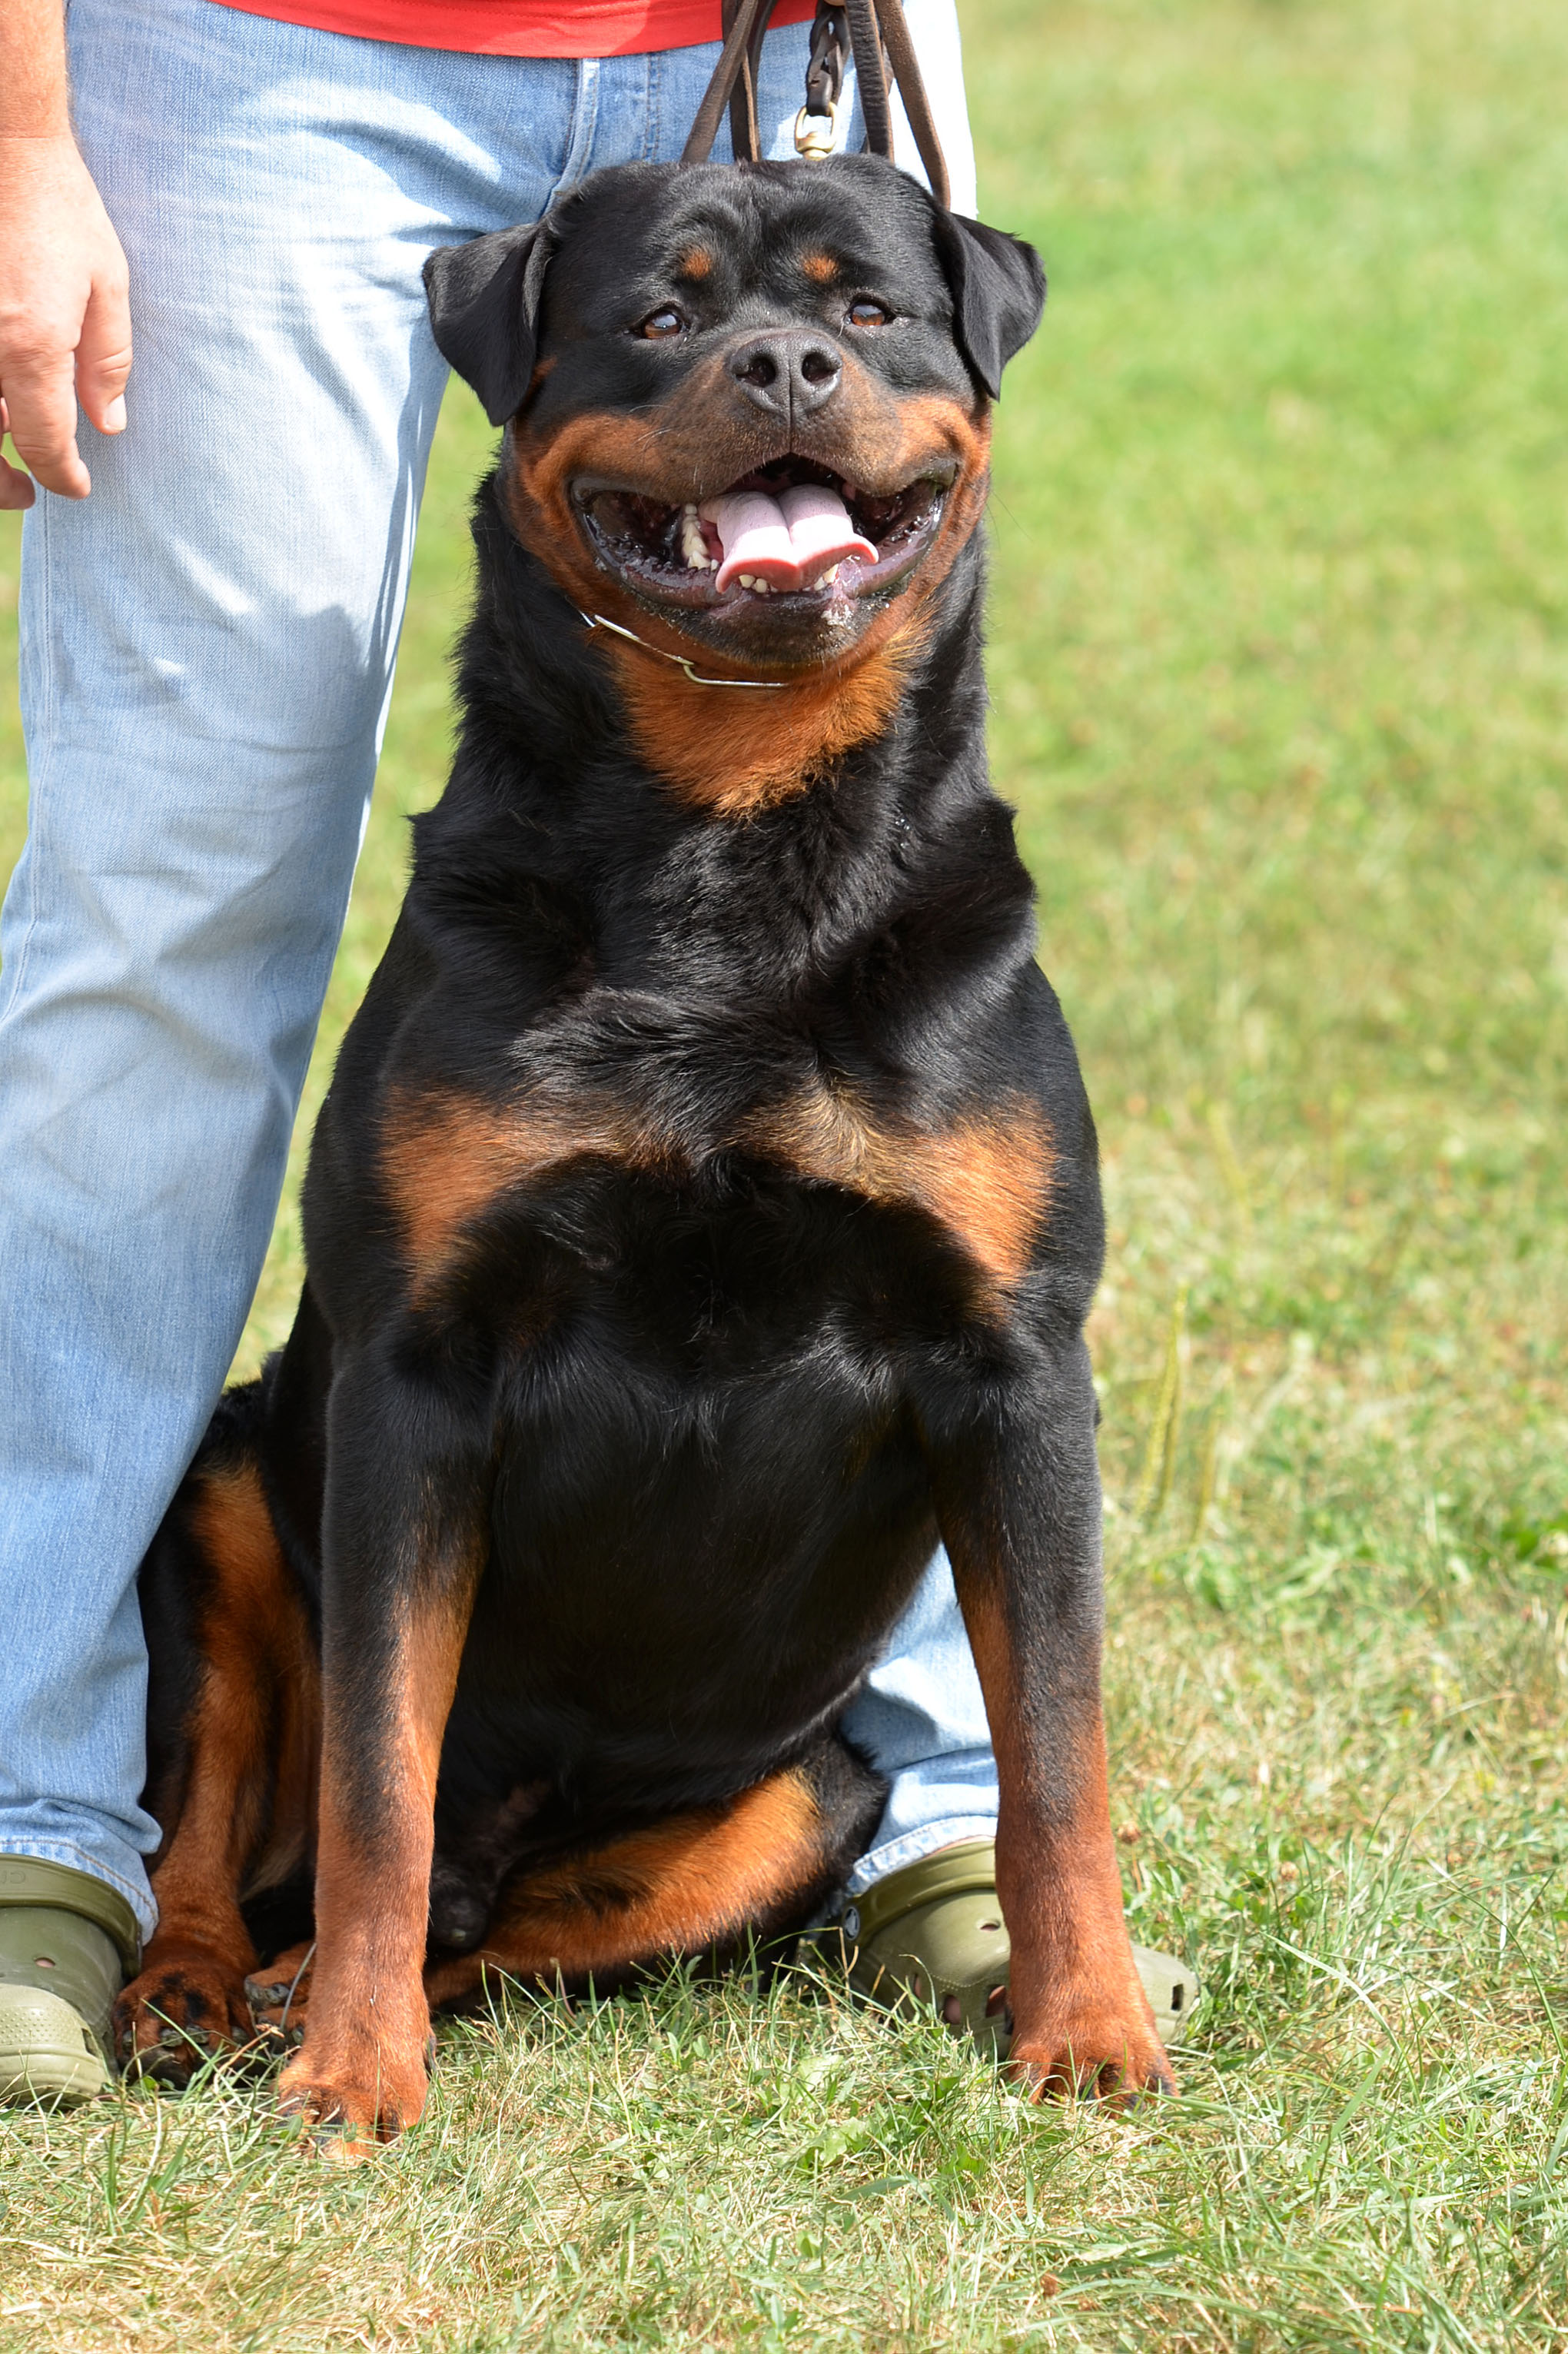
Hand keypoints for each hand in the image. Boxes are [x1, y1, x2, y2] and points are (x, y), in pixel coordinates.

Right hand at [0, 133, 130, 506]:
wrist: (4, 141)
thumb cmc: (58, 206)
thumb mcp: (105, 285)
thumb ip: (106, 363)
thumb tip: (107, 427)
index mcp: (28, 346)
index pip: (42, 444)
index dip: (59, 477)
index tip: (74, 489)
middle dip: (1, 483)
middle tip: (25, 495)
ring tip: (4, 459)